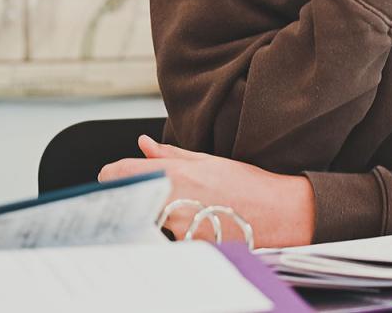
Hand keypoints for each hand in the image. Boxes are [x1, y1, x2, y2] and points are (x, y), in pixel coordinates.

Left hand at [100, 135, 314, 247]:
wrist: (280, 213)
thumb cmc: (249, 184)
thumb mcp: (210, 161)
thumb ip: (171, 155)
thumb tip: (143, 145)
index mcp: (174, 174)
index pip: (119, 174)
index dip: (111, 175)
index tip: (113, 177)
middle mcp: (172, 201)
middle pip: (131, 199)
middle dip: (138, 195)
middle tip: (159, 193)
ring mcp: (179, 227)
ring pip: (152, 220)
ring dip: (162, 214)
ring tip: (192, 207)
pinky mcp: (188, 246)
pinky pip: (171, 237)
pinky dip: (178, 230)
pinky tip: (200, 223)